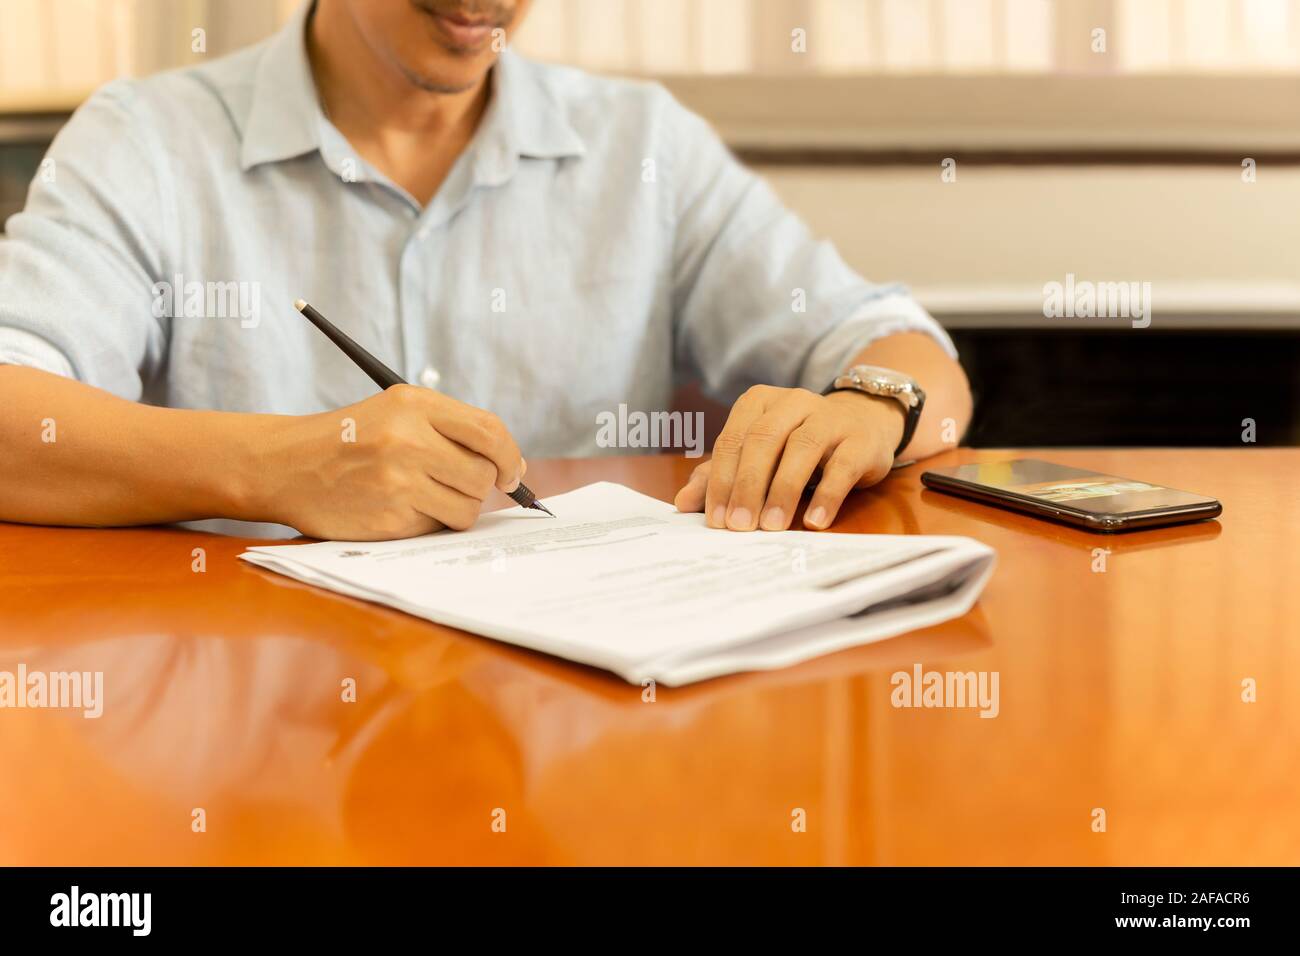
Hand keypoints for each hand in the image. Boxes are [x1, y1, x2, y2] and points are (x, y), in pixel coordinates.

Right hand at [259, 384, 522, 539]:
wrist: (288, 465)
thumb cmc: (351, 438)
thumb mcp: (396, 411)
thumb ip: (452, 429)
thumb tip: (511, 468)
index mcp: (415, 404)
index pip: (489, 431)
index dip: (509, 456)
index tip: (511, 473)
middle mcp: (408, 439)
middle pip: (483, 475)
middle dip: (480, 486)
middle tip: (455, 484)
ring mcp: (399, 481)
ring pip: (467, 508)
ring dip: (456, 508)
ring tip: (424, 495)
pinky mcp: (390, 518)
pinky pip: (437, 527)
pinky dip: (428, 522)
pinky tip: (398, 507)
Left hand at [673, 385, 903, 530]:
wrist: (862, 423)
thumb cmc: (797, 444)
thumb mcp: (758, 456)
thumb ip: (720, 475)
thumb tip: (683, 503)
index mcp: (759, 403)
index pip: (733, 440)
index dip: (722, 480)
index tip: (716, 520)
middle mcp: (793, 402)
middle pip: (763, 441)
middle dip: (748, 486)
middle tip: (739, 526)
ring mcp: (829, 417)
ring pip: (802, 448)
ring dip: (783, 490)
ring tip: (771, 526)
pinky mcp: (860, 439)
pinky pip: (842, 466)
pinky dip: (827, 495)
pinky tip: (814, 521)